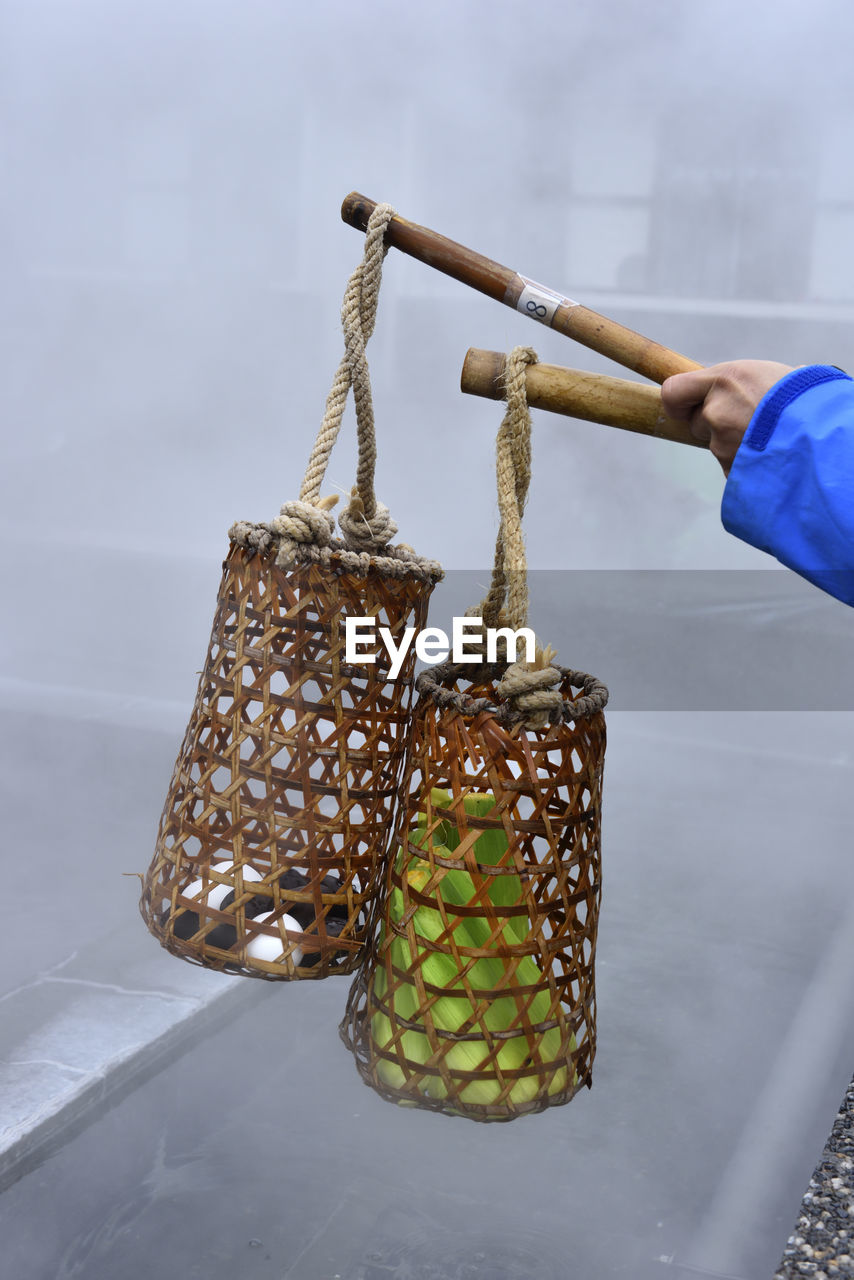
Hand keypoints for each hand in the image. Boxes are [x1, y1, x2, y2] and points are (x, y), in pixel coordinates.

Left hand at [661, 360, 794, 475]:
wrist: (826, 435)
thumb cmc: (803, 399)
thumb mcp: (767, 376)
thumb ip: (734, 386)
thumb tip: (718, 395)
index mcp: (725, 380)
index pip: (672, 392)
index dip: (678, 402)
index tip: (686, 406)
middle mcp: (717, 411)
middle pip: (697, 422)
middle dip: (715, 423)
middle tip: (749, 419)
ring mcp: (722, 443)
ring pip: (717, 445)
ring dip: (736, 443)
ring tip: (769, 436)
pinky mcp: (732, 469)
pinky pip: (731, 465)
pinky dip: (746, 462)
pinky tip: (769, 454)